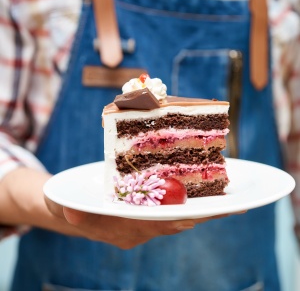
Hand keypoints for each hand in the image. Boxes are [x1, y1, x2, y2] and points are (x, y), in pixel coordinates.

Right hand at [45, 196, 244, 248]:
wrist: (70, 207)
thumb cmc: (68, 201)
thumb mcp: (66, 203)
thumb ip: (72, 209)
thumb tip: (71, 211)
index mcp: (122, 229)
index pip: (154, 224)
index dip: (177, 219)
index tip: (201, 215)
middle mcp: (137, 229)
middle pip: (174, 222)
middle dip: (201, 215)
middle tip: (231, 205)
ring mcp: (142, 223)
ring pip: (176, 217)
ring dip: (200, 209)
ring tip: (226, 198)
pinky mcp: (145, 213)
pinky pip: (171, 210)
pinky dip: (188, 203)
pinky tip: (203, 193)